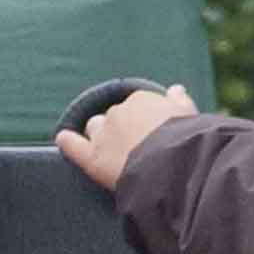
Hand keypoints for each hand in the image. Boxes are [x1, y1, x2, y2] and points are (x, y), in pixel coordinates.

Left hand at [58, 86, 195, 190]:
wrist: (173, 163)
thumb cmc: (188, 140)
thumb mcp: (189, 114)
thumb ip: (179, 101)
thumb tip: (175, 89)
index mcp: (142, 100)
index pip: (136, 106)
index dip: (141, 120)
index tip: (149, 132)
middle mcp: (118, 112)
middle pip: (114, 118)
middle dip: (121, 129)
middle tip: (135, 146)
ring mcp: (103, 134)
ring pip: (94, 128)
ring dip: (99, 135)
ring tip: (110, 150)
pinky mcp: (92, 158)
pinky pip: (73, 146)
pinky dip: (67, 142)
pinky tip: (63, 138)